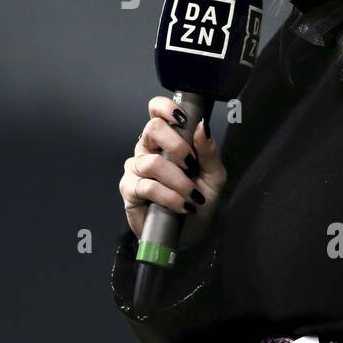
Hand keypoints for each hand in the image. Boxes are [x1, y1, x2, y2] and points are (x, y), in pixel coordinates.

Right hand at [118, 96, 227, 247]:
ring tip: (192, 196)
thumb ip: (208, 152)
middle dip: (176, 146)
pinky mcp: (129, 190)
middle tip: (191, 165)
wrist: (189, 234)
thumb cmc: (199, 201)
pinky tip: (181, 206)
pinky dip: (169, 196)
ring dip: (178, 181)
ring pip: (152, 162)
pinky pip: (147, 186)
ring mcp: (135, 168)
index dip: (165, 108)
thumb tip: (202, 126)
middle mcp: (147, 149)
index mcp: (166, 140)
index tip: (182, 120)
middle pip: (152, 129)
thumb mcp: (214, 177)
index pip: (156, 110)